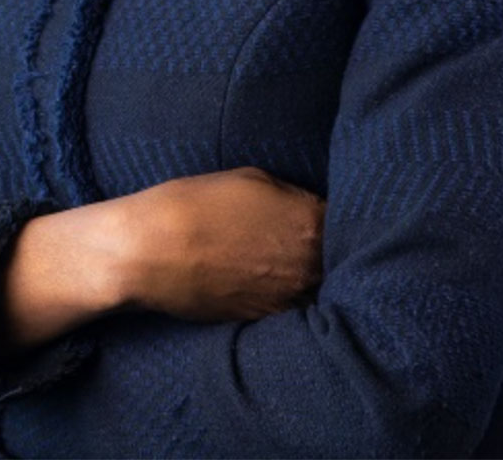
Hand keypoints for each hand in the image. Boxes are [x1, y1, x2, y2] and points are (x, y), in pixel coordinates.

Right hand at [115, 165, 325, 323]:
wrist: (153, 250)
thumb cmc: (199, 203)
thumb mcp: (253, 180)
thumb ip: (293, 198)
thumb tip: (309, 210)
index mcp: (311, 224)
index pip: (349, 223)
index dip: (341, 218)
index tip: (328, 213)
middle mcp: (308, 268)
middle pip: (339, 260)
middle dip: (329, 248)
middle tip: (304, 235)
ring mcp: (288, 300)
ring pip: (317, 288)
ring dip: (309, 275)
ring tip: (283, 258)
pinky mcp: (264, 321)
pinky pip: (290, 308)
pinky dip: (285, 294)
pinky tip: (264, 277)